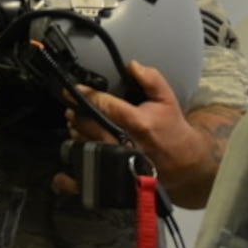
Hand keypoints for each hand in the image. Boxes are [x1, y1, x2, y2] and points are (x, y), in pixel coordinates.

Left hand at [58, 60, 234, 206]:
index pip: (103, 105)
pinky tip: (62, 173)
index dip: (86, 95)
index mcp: (137, 122)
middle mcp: (124, 143)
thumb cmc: (172, 128)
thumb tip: (131, 65)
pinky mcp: (115, 180)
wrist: (185, 163)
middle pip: (89, 126)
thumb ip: (151, 79)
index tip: (72, 90)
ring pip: (84, 148)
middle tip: (72, 108)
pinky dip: (72, 179)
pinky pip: (88, 182)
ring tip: (75, 126)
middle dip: (77, 114)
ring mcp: (118, 164)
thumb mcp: (167, 99)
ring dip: (75, 135)